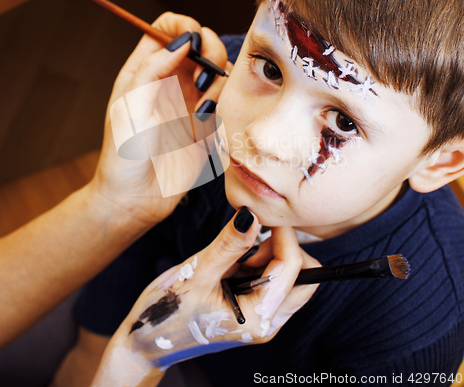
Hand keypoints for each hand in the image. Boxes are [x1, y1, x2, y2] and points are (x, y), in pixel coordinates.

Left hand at [88, 13, 232, 227]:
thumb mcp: (130, 106)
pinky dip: (222, 105)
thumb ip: (154, 68)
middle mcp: (169, 80)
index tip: (193, 42)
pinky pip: (225, 100)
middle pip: (201, 44)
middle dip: (210, 52)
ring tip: (201, 109)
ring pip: (218, 71)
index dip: (184, 26)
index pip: (167, 27)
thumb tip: (184, 39)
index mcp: (144, 70)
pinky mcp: (206, 123)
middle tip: (202, 79)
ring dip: (217, 83)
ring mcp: (190, 101)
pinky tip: (205, 125)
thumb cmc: (124, 154)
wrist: (137, 198)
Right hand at [92, 208, 319, 386]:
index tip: (265, 213)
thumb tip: (252, 215)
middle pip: (302, 275)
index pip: (293, 267)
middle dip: (281, 249)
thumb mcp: (196, 275)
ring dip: (266, 256)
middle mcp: (266, 321)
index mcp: (258, 318)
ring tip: (230, 258)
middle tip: (248, 241)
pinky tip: (228, 266)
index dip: (284, 234)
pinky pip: (267, 280)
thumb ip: (228, 244)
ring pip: (287, 276)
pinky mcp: (251, 308)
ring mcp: (260, 316)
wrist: (145, 343)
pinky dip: (255, 264)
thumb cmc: (165, 315)